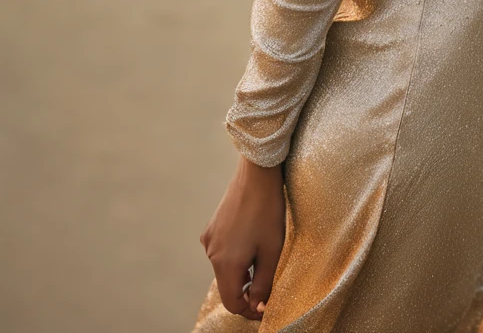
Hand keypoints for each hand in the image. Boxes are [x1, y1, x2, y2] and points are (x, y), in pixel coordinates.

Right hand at [199, 154, 285, 320]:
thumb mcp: (272, 251)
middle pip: (227, 287)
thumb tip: (257, 307)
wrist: (257, 173)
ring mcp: (210, 238)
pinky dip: (235, 257)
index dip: (250, 310)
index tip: (266, 306)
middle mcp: (212, 253)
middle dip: (246, 292)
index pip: (232, 303)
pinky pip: (221, 252)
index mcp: (225, 263)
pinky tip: (251, 243)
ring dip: (241, 274)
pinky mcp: (212, 227)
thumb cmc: (268, 211)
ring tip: (262, 261)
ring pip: (224, 269)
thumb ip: (264, 283)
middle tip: (267, 286)